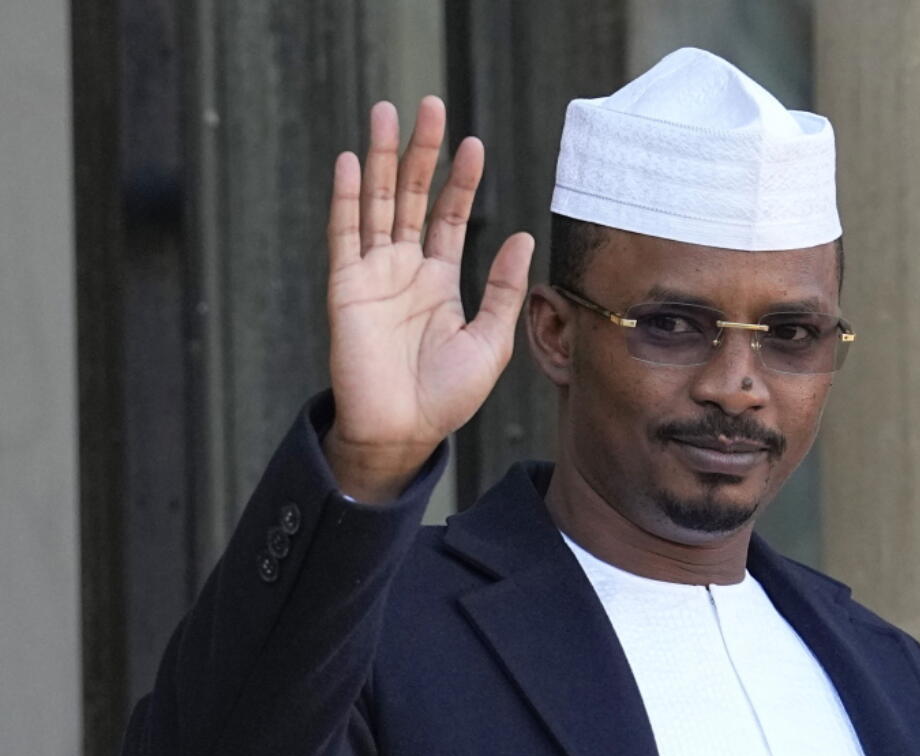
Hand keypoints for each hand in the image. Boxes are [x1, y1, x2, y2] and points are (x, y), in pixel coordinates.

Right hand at [323, 98, 533, 502]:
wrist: (403, 432)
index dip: (460, 181)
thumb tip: (521, 235)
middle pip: (413, 197)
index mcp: (439, 281)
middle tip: (431, 106)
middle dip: (422, 152)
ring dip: (383, 159)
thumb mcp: (490, 340)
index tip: (474, 145)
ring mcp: (373, 275)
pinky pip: (345, 234)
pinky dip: (348, 198)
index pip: (449, 217)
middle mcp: (404, 270)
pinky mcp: (346, 287)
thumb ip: (503, 288)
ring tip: (388, 113)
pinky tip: (355, 161)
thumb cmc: (447, 397)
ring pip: (378, 204)